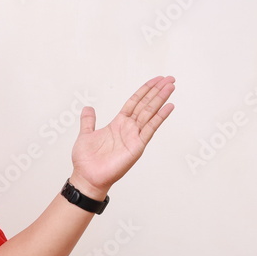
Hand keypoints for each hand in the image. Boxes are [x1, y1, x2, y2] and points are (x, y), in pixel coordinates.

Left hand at [69, 76, 175, 197]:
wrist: (87, 177)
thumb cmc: (86, 160)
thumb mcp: (86, 134)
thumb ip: (88, 121)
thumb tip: (88, 108)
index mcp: (117, 124)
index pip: (134, 102)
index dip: (144, 91)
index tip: (155, 80)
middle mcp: (128, 128)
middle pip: (146, 105)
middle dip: (157, 91)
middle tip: (170, 78)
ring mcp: (134, 136)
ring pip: (150, 113)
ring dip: (161, 99)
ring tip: (171, 86)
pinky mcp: (137, 146)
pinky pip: (150, 129)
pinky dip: (160, 117)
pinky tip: (169, 106)